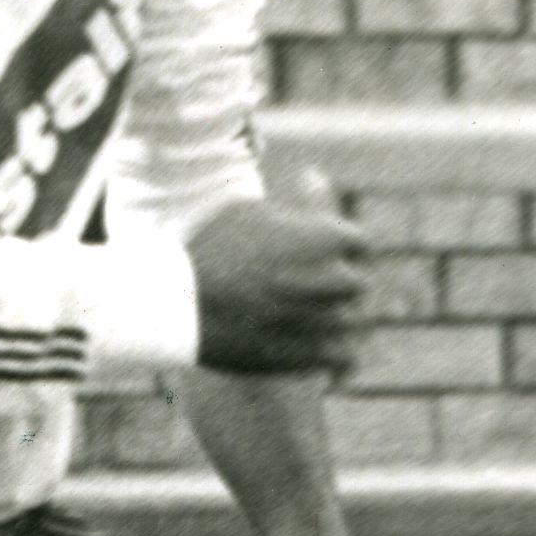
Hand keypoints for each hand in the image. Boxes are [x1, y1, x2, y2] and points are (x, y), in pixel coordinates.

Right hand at [188, 185, 366, 380]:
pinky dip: (339, 356)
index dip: (340, 249)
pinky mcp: (305, 356)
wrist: (176, 301)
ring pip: (353, 323)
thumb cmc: (206, 249)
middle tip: (316, 291)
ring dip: (336, 320)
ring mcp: (321, 319)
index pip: (358, 242)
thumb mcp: (250, 210)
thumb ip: (293, 203)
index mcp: (325, 236)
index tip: (324, 255)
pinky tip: (324, 353)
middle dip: (341, 286)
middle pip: (358, 284)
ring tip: (311, 322)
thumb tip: (316, 176)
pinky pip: (343, 358)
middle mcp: (331, 277)